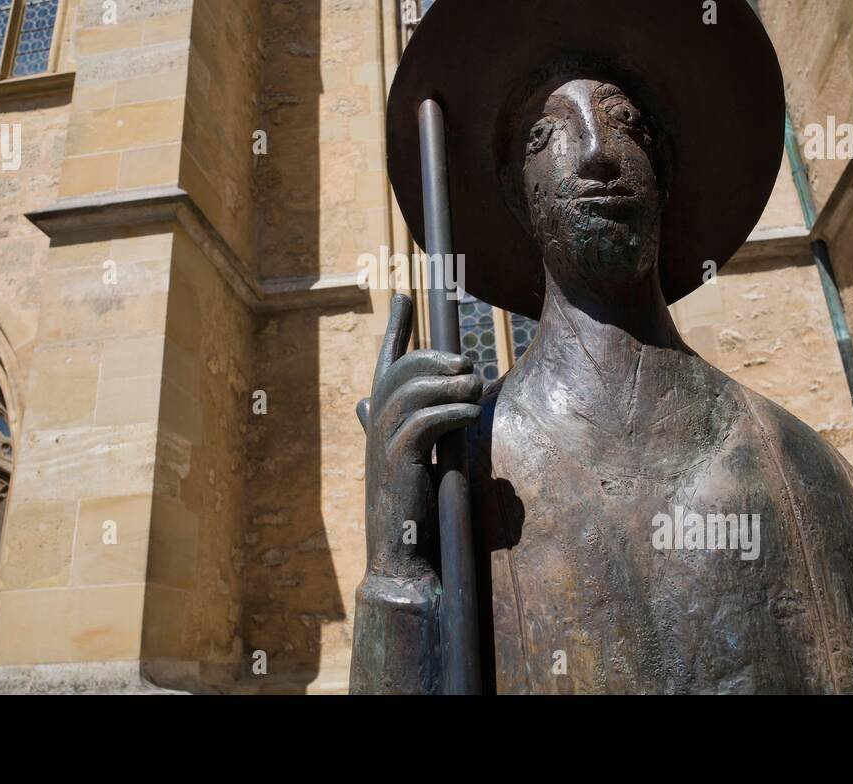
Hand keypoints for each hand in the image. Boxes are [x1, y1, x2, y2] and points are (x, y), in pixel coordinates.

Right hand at [357, 293, 481, 575]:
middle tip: (466, 362)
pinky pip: (424, 422)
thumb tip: (446, 409)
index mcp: (381, 422)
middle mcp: (376, 428)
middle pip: (400, 370)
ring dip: (449, 383)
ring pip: (411, 392)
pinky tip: (472, 412)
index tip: (403, 295)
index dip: (394, 329)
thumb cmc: (414, 510)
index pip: (385, 364)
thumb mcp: (416, 461)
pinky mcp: (397, 463)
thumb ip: (419, 431)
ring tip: (476, 386)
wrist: (401, 557)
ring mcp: (383, 445)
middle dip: (435, 357)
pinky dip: (451, 411)